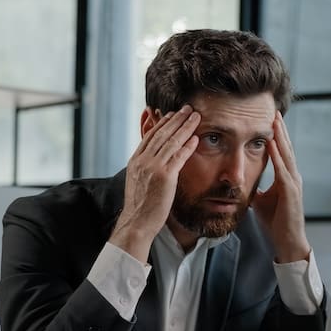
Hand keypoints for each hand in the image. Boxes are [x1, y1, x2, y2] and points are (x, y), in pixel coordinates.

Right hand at [109, 105, 200, 261]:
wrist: (137, 223)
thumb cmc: (140, 207)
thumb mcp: (138, 182)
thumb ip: (145, 169)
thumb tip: (153, 163)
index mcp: (135, 161)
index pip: (150, 136)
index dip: (161, 124)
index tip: (171, 115)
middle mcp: (143, 161)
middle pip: (161, 134)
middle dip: (175, 120)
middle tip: (187, 108)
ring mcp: (153, 168)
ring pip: (171, 142)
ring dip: (185, 127)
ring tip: (195, 117)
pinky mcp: (164, 177)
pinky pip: (178, 157)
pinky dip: (188, 146)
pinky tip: (196, 138)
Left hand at [251, 111, 310, 262]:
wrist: (288, 241)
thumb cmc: (276, 222)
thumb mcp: (262, 201)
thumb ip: (257, 189)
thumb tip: (242, 183)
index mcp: (286, 178)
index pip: (281, 152)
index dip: (276, 135)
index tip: (269, 120)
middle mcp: (293, 177)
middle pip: (286, 148)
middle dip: (280, 130)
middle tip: (274, 111)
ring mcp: (294, 184)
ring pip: (286, 155)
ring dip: (280, 137)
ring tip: (274, 121)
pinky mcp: (291, 192)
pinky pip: (283, 170)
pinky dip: (277, 156)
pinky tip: (272, 144)